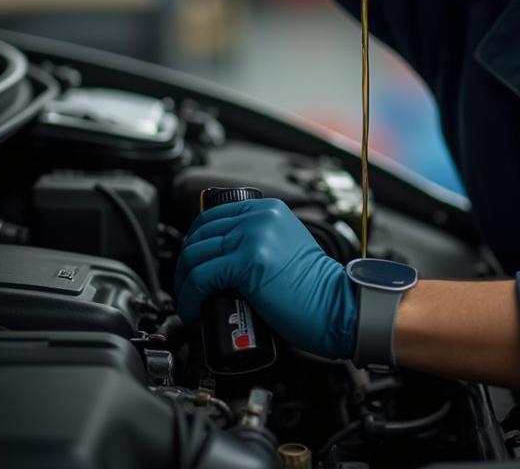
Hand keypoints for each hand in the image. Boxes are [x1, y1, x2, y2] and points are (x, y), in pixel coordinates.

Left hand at [175, 198, 356, 359]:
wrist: (336, 305)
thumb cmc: (314, 288)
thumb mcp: (285, 246)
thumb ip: (262, 241)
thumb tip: (225, 258)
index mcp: (268, 209)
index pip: (213, 217)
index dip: (194, 243)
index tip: (191, 266)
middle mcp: (259, 217)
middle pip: (200, 234)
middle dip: (184, 265)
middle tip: (187, 289)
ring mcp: (253, 237)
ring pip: (195, 255)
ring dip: (183, 284)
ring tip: (190, 304)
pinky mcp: (248, 262)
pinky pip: (200, 278)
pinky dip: (189, 298)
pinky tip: (193, 311)